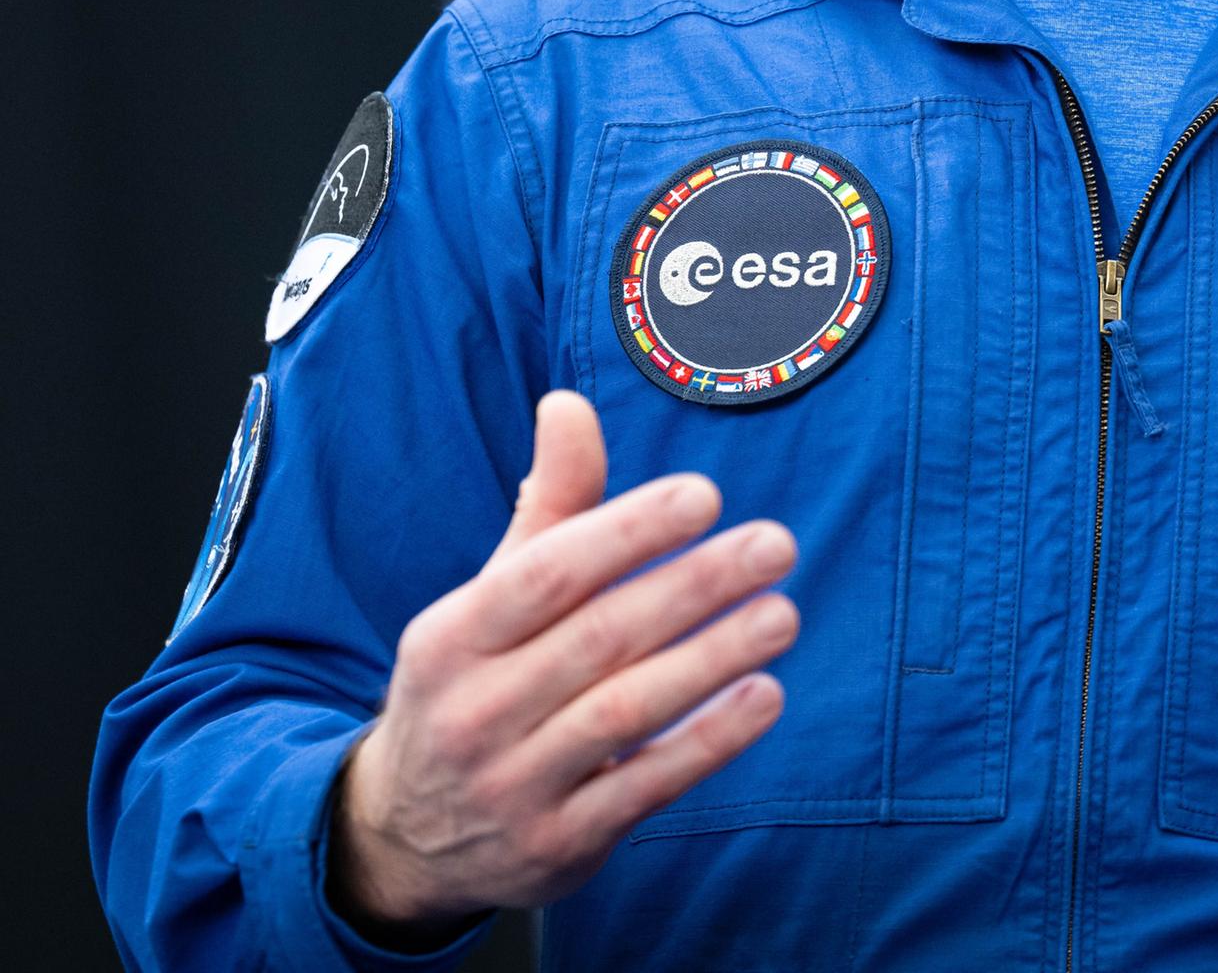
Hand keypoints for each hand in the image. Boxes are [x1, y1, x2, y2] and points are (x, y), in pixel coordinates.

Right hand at [328, 390, 798, 943]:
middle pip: (598, 638)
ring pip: (625, 713)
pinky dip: (706, 742)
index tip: (705, 495)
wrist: (403, 839)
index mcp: (453, 635)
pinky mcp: (559, 845)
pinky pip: (643, 787)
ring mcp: (514, 785)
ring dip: (712, 660)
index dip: (626, 531)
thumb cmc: (473, 681)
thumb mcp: (488, 597)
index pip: (546, 574)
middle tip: (774, 544)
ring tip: (782, 614)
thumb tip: (569, 404)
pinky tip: (762, 696)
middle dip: (694, 586)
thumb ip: (546, 506)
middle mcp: (475, 711)